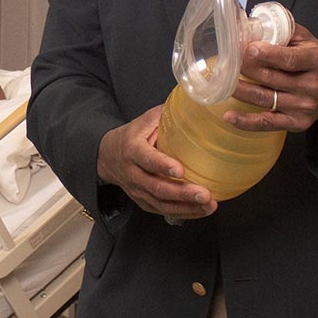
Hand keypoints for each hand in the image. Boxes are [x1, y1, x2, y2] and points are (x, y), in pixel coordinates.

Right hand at [96, 105, 216, 219]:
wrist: (107, 157)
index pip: (146, 159)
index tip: (180, 170)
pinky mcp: (142, 202)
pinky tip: (201, 210)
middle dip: (182, 193)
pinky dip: (183, 213)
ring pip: (161, 203)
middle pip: (156, 187)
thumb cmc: (132, 136)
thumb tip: (196, 104)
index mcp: (132, 149)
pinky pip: (162, 211)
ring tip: (209, 205)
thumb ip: (165, 116)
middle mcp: (132, 173)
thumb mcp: (145, 121)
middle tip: (205, 194)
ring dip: (186, 207)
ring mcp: (137, 190)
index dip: (162, 165)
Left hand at [227, 22, 317, 132]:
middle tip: (227, 60)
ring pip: (264, 98)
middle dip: (246, 68)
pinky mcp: (295, 123)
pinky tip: (229, 116)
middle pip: (272, 78)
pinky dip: (246, 122)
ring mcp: (303, 107)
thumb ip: (286, 30)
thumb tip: (253, 22)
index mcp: (317, 61)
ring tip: (222, 82)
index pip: (290, 59)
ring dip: (240, 90)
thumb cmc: (317, 63)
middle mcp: (312, 86)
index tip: (248, 49)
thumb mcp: (309, 41)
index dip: (268, 55)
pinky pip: (267, 123)